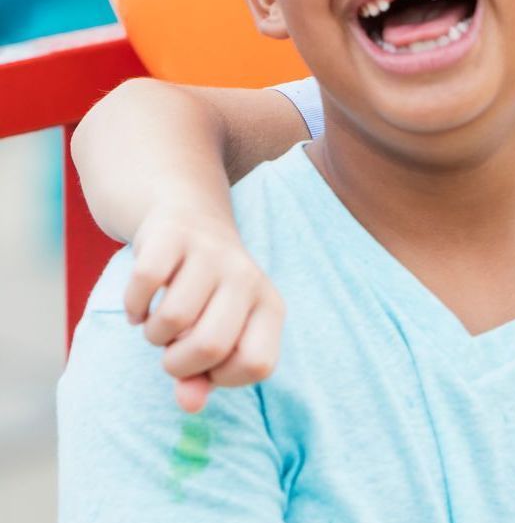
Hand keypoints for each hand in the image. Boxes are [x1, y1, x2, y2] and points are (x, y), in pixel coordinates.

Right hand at [125, 204, 284, 412]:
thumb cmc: (205, 295)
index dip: (222, 377)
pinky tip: (139, 305)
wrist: (190, 220)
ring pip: (173, 318)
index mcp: (270, 307)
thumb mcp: (215, 335)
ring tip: (159, 322)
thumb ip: (203, 378)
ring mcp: (213, 254)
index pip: (257, 365)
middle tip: (172, 348)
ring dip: (153, 334)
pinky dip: (133, 305)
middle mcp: (248, 278)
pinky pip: (145, 282)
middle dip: (178, 363)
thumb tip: (189, 405)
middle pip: (211, 346)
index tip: (207, 364)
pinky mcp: (174, 236)